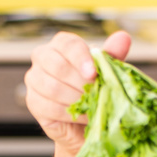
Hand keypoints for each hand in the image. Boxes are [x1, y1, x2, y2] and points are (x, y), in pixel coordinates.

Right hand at [24, 30, 131, 154]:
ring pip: (52, 87)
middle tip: (96, 93)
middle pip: (57, 65)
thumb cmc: (95, 89)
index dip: (81, 58)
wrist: (85, 119)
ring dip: (77, 99)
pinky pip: (50, 107)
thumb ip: (112, 55)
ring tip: (92, 106)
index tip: (93, 73)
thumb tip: (123, 37)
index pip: (68, 44)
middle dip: (81, 83)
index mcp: (62, 44)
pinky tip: (83, 116)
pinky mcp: (33, 101)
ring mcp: (34, 79)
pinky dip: (70, 114)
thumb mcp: (106, 72)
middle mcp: (43, 56)